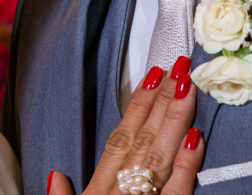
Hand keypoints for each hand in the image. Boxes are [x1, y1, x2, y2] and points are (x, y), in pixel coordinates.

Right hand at [48, 58, 204, 194]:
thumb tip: (54, 176)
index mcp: (97, 190)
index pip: (119, 139)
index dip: (135, 106)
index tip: (152, 77)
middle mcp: (119, 191)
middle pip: (141, 139)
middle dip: (160, 100)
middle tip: (177, 68)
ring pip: (159, 155)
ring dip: (174, 119)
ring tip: (187, 87)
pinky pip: (178, 190)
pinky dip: (187, 164)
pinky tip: (197, 137)